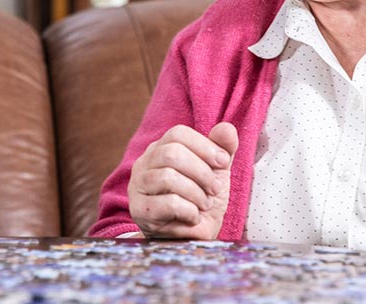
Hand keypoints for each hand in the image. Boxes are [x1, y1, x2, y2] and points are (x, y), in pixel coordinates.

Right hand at [127, 122, 237, 238]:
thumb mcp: (217, 172)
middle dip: (202, 171)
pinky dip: (189, 210)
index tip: (224, 162)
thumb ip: (223, 149)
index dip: (204, 145)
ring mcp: (138, 186)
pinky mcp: (140, 210)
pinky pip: (168, 203)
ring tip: (204, 203)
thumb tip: (227, 128)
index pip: (178, 133)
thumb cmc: (201, 200)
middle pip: (171, 153)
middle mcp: (144, 163)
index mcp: (160, 148)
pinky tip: (193, 216)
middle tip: (215, 188)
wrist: (190, 238)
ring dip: (196, 193)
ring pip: (168, 177)